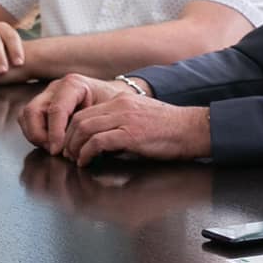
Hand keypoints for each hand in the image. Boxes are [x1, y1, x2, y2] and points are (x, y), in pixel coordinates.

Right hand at [21, 74, 130, 153]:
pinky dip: (35, 134)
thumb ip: (94, 124)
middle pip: (33, 110)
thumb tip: (80, 145)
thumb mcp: (110, 111)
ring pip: (26, 116)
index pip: (56, 109)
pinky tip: (51, 144)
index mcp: (74, 84)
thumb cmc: (114, 105)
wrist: (115, 100)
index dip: (54, 132)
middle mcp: (56, 88)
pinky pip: (27, 121)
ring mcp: (47, 96)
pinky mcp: (42, 106)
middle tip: (54, 150)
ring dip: (35, 135)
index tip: (58, 150)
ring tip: (53, 148)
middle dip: (39, 135)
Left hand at [56, 93, 210, 163]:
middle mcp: (121, 105)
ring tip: (75, 160)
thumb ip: (122, 124)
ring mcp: (125, 118)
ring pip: (84, 129)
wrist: (195, 129)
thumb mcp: (142, 119)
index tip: (72, 144)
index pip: (86, 112)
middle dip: (68, 139)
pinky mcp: (131, 134)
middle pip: (80, 119)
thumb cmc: (173, 129)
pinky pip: (98, 142)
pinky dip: (87, 153)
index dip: (72, 130)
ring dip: (75, 147)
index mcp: (123, 101)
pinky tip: (87, 162)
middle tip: (68, 154)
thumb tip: (103, 142)